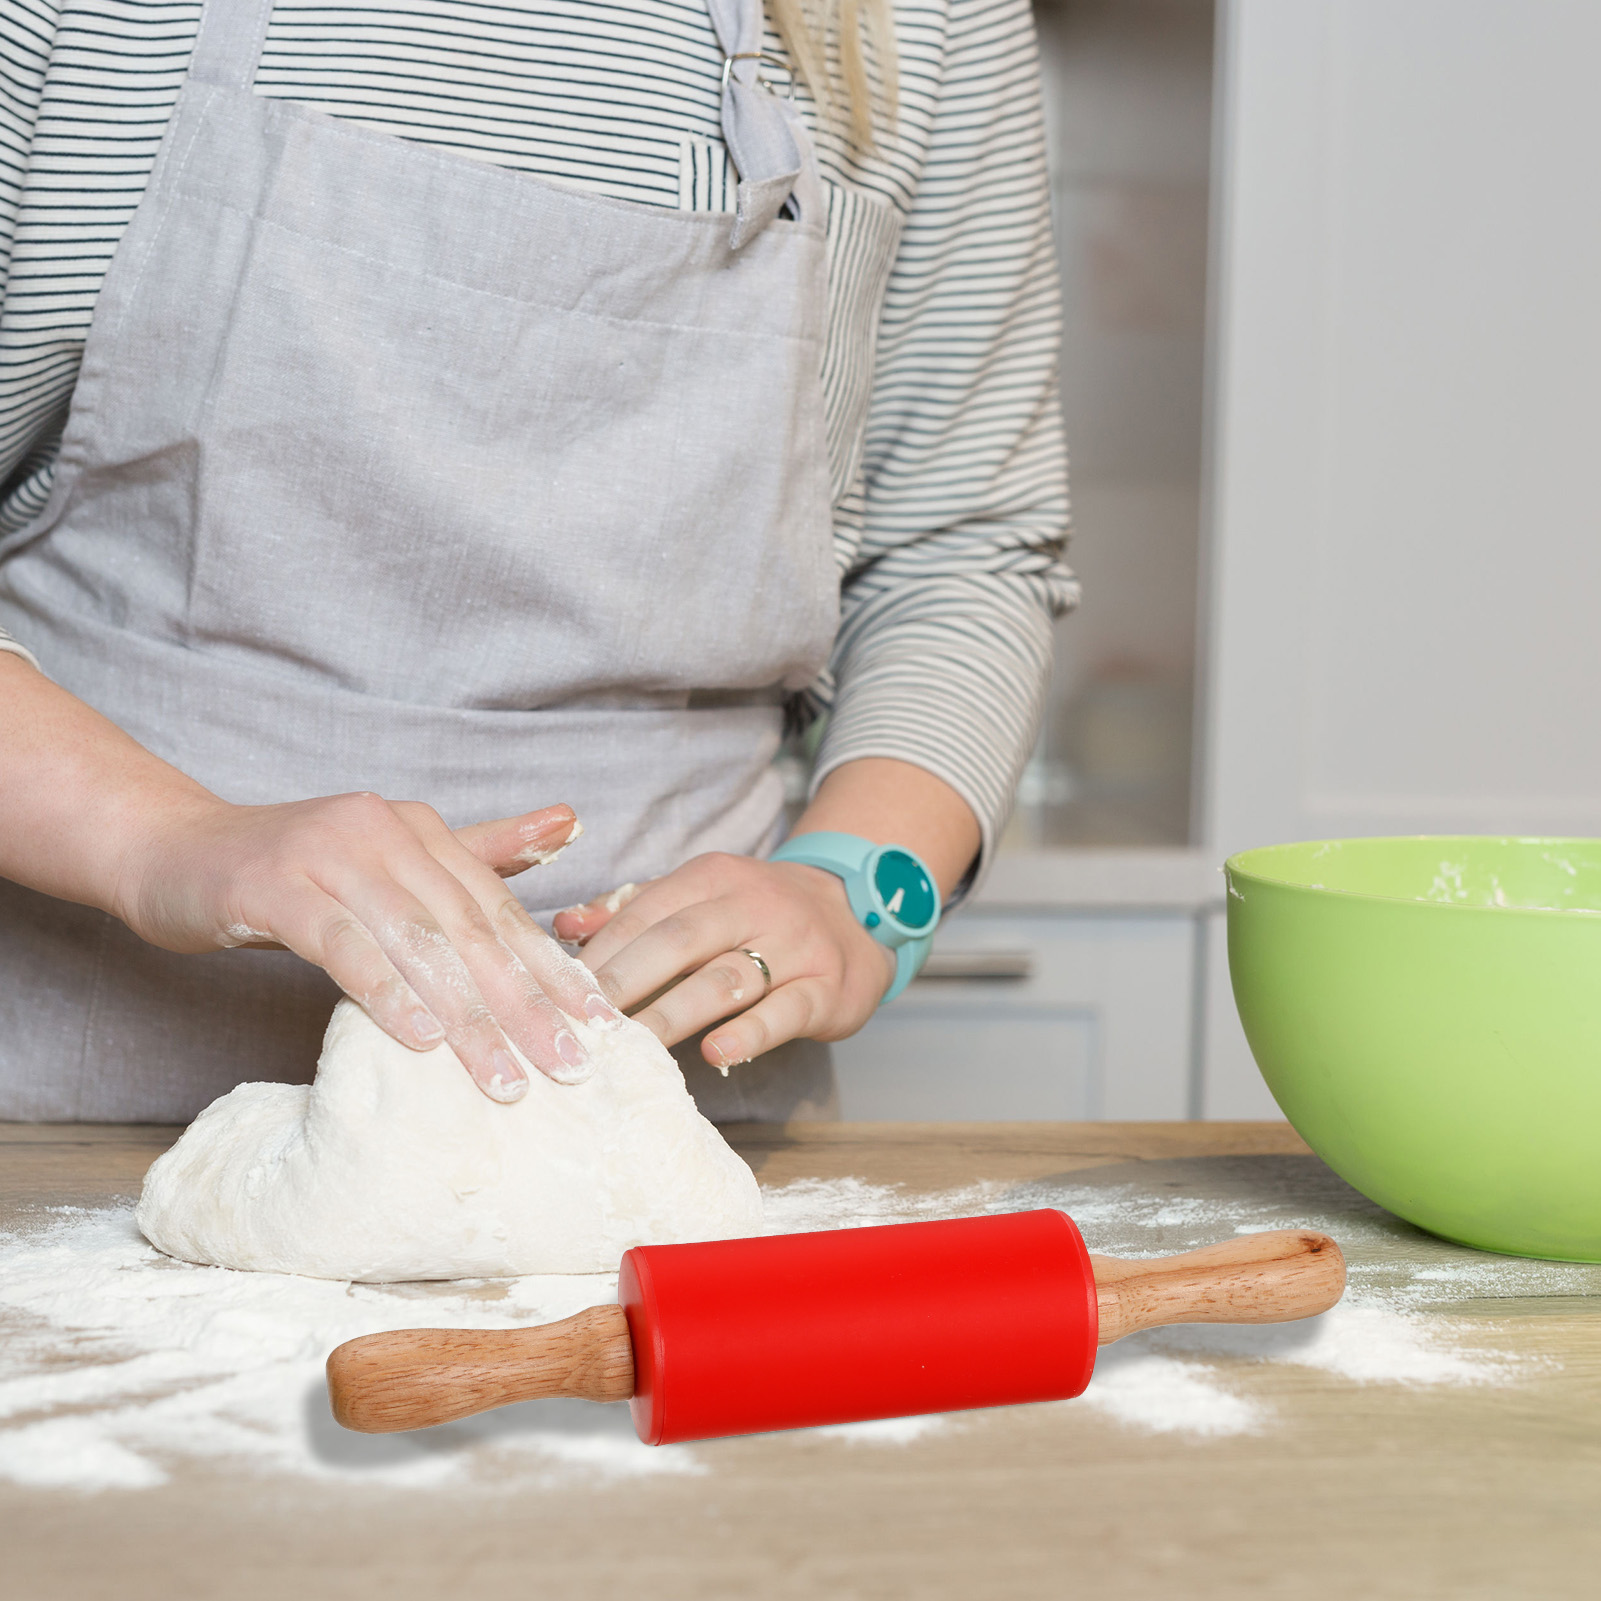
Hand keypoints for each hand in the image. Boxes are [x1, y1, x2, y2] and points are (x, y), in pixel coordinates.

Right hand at [112, 794, 620, 1100]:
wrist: (172, 853)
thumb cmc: (288, 872)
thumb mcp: (387, 860)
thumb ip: (477, 851)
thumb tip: (570, 822)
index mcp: (419, 830)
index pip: (499, 909)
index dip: (551, 967)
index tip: (601, 1026)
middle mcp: (384, 831)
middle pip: (469, 929)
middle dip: (524, 1003)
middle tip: (567, 1067)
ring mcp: (329, 854)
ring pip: (416, 942)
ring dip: (466, 1015)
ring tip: (503, 1077)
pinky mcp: (274, 884)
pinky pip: (343, 944)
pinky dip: (385, 991)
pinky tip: (420, 1039)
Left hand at [553, 853, 893, 1067]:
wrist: (858, 916)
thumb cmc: (758, 915)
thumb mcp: (702, 898)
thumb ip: (634, 910)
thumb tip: (566, 926)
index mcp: (714, 877)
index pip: (647, 911)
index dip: (603, 951)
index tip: (562, 991)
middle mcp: (754, 904)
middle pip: (680, 940)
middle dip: (627, 981)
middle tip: (584, 1022)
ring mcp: (794, 945)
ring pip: (726, 978)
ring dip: (674, 1013)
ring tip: (634, 1046)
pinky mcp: (826, 988)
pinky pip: (785, 1011)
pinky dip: (749, 1032)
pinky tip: (716, 1053)